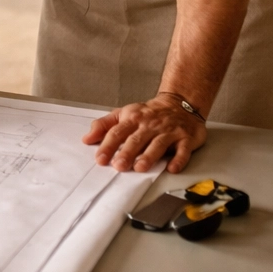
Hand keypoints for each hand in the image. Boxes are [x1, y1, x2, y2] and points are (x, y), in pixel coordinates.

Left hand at [83, 94, 207, 173]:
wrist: (179, 104)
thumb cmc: (148, 113)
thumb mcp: (124, 114)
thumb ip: (104, 125)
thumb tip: (87, 139)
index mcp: (133, 119)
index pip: (117, 132)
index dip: (108, 145)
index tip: (100, 159)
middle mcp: (150, 125)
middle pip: (136, 139)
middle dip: (127, 152)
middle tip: (118, 165)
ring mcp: (169, 131)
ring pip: (158, 144)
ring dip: (149, 156)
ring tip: (140, 167)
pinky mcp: (185, 138)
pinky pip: (183, 150)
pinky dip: (178, 159)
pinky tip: (172, 168)